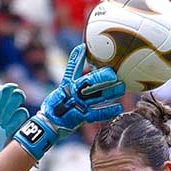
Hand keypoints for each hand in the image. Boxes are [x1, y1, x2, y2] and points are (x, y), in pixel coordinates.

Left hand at [0, 83, 28, 170]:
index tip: (5, 88)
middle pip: (0, 106)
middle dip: (7, 97)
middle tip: (17, 90)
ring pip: (6, 113)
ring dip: (13, 104)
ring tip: (21, 96)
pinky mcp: (3, 136)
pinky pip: (11, 124)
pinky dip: (17, 118)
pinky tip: (24, 113)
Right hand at [14, 44, 124, 160]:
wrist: (49, 124)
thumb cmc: (58, 102)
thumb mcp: (64, 83)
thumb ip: (74, 66)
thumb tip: (82, 46)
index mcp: (68, 85)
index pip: (73, 69)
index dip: (77, 59)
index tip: (84, 49)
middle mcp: (73, 94)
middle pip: (89, 84)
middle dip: (102, 78)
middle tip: (115, 74)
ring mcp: (77, 106)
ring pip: (96, 97)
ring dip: (109, 93)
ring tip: (121, 88)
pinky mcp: (81, 118)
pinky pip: (96, 114)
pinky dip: (107, 111)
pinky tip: (118, 108)